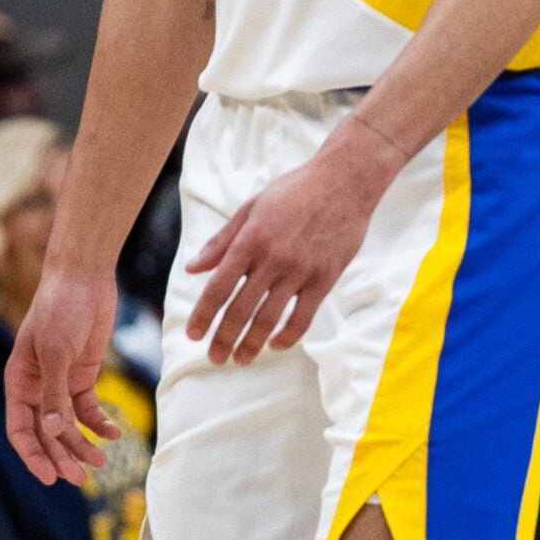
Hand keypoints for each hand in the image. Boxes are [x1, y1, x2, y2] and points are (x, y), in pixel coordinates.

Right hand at [3, 270, 118, 485]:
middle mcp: (37, 387)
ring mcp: (61, 382)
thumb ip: (55, 392)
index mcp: (18, 382)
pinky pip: (88, 408)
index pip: (20, 429)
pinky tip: (114, 434)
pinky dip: (99, 422)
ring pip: (68, 424)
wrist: (85, 278)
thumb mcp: (57, 351)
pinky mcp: (83, 374)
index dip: (33, 454)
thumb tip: (54, 432)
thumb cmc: (61, 310)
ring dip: (81, 444)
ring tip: (100, 463)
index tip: (49, 476)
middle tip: (80, 479)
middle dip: (61, 456)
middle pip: (46, 432)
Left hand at [185, 137, 394, 365]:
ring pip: (269, 318)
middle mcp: (272, 259)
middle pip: (239, 310)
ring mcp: (300, 270)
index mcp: (250, 240)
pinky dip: (288, 336)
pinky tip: (276, 344)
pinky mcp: (325, 277)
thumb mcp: (252, 207)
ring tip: (241, 359)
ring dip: (251, 344)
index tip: (194, 334)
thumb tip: (193, 269)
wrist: (346, 180)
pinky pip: (303, 316)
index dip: (203, 316)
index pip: (218, 288)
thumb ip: (222, 241)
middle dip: (223, 339)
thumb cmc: (296, 189)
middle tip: (215, 358)